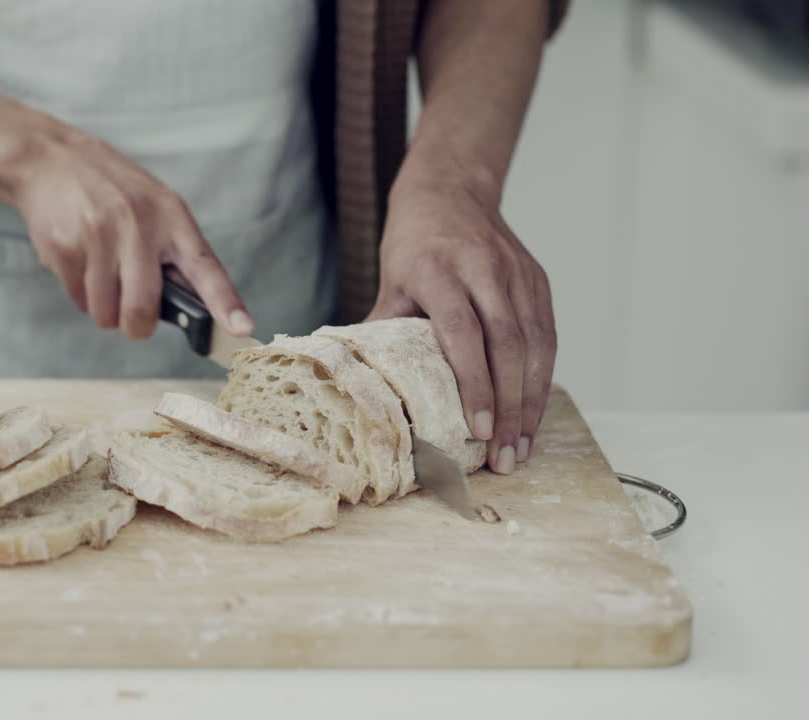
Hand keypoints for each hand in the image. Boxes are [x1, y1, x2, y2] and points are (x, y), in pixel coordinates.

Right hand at [10, 125, 253, 340]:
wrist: (52, 159)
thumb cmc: (113, 192)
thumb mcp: (156, 208)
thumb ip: (174, 255)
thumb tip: (190, 311)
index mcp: (172, 217)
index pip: (205, 267)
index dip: (225, 302)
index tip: (242, 329)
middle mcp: (138, 224)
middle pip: (141, 309)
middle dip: (135, 327)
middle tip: (132, 320)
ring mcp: (99, 235)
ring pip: (105, 313)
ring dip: (103, 309)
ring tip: (100, 273)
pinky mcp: (65, 246)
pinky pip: (78, 299)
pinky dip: (80, 292)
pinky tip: (79, 259)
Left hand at [367, 167, 555, 473]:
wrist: (453, 188)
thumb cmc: (413, 241)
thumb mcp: (390, 280)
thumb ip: (385, 331)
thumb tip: (367, 387)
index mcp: (440, 271)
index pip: (463, 334)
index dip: (474, 384)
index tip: (478, 429)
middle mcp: (485, 272)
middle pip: (507, 346)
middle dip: (510, 408)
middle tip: (504, 457)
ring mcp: (517, 276)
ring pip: (535, 346)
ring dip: (531, 402)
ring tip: (521, 447)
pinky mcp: (538, 282)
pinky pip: (547, 337)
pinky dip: (542, 379)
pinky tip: (533, 412)